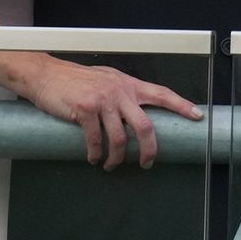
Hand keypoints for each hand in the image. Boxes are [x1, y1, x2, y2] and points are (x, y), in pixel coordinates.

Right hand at [18, 56, 201, 168]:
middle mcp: (118, 91)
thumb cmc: (72, 79)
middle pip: (145, 126)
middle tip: (146, 163)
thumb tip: (132, 109)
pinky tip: (94, 158)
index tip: (197, 117)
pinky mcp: (84, 110)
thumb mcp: (103, 79)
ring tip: (111, 165)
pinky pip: (96, 140)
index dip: (181, 105)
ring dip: (116, 158)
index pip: (161, 93)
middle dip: (149, 150)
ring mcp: (102, 101)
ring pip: (119, 139)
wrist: (43, 74)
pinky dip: (96, 154)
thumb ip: (120, 91)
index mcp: (126, 84)